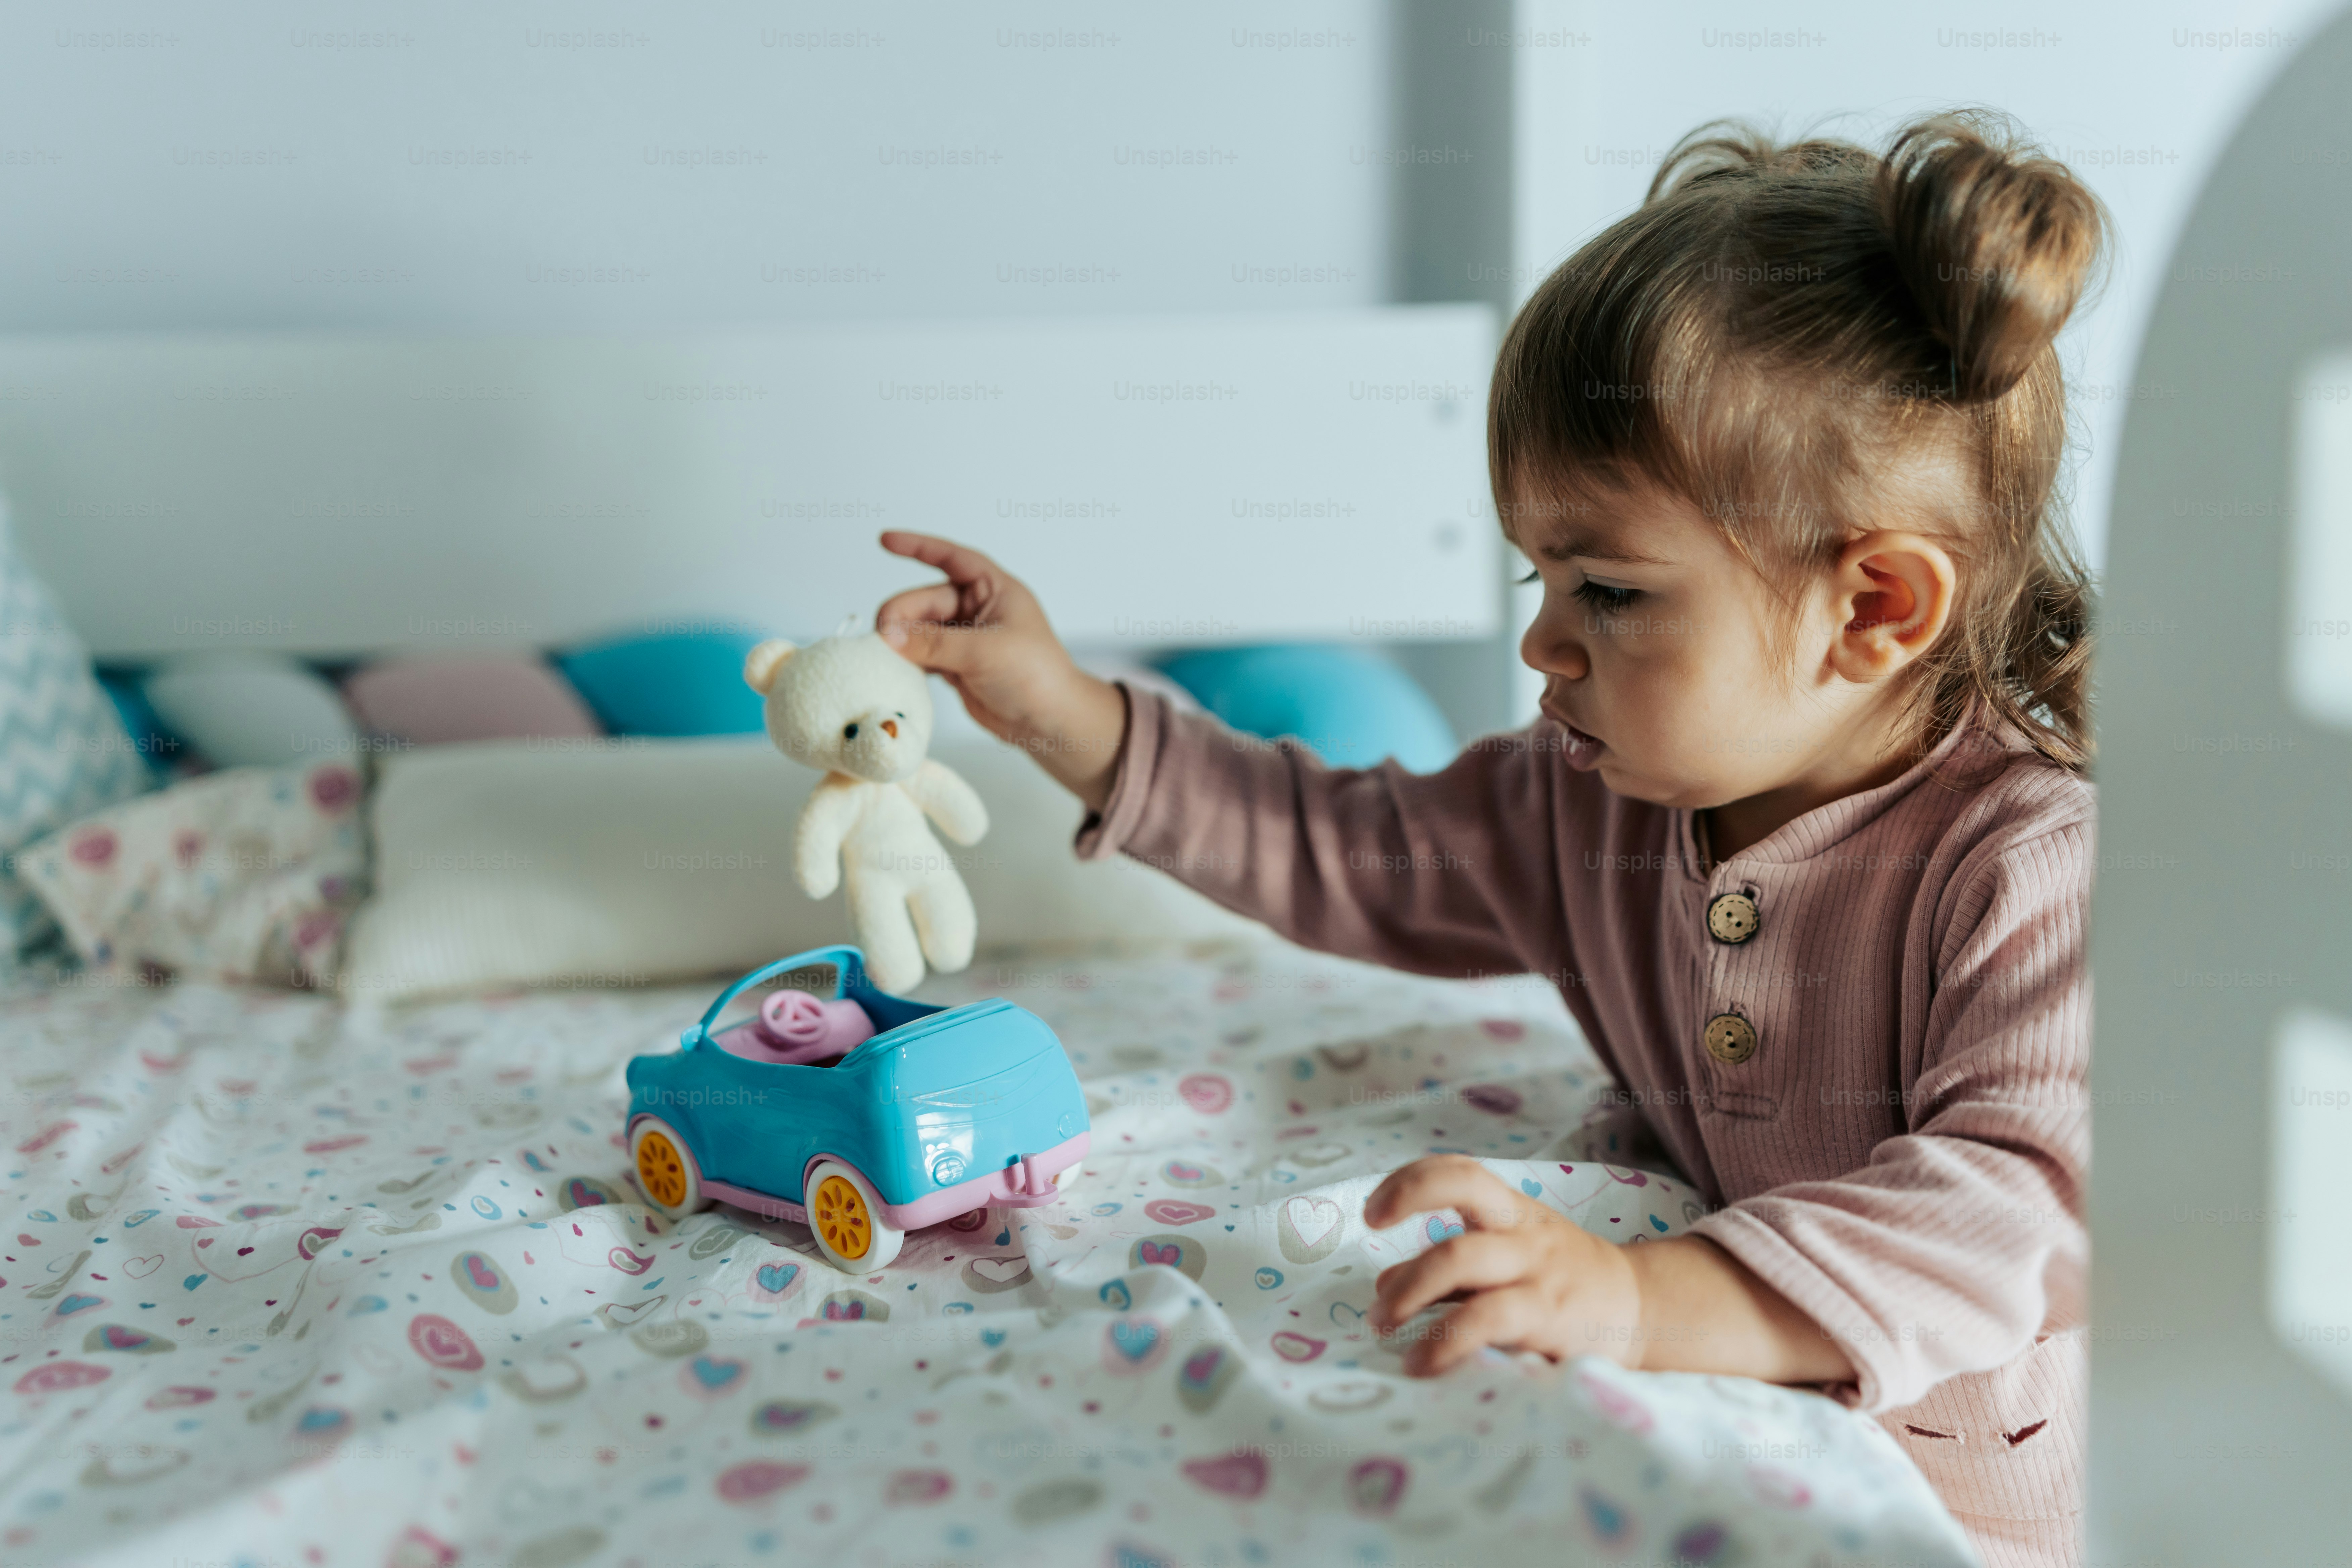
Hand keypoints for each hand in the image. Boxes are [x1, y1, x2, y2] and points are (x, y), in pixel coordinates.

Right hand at [874, 532, 1127, 808]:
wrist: (1049, 722)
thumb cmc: (1037, 676)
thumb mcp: (985, 651)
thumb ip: (934, 643)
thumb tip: (889, 635)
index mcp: (994, 590)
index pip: (952, 558)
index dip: (918, 546)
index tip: (886, 540)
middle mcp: (978, 610)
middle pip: (927, 600)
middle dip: (902, 614)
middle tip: (883, 635)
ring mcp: (964, 638)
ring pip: (919, 629)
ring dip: (900, 639)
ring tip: (883, 653)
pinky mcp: (955, 665)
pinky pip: (921, 655)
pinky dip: (906, 660)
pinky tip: (894, 668)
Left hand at [1363, 1155, 1641, 1375]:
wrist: (1640, 1310)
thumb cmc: (1560, 1284)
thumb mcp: (1507, 1259)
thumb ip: (1450, 1268)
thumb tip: (1384, 1284)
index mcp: (1512, 1210)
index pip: (1458, 1172)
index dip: (1408, 1182)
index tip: (1371, 1213)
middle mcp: (1521, 1230)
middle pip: (1454, 1202)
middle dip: (1400, 1230)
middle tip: (1373, 1297)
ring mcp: (1535, 1269)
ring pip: (1458, 1257)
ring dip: (1405, 1292)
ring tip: (1381, 1328)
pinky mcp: (1546, 1314)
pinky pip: (1483, 1319)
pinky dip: (1441, 1342)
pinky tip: (1420, 1364)